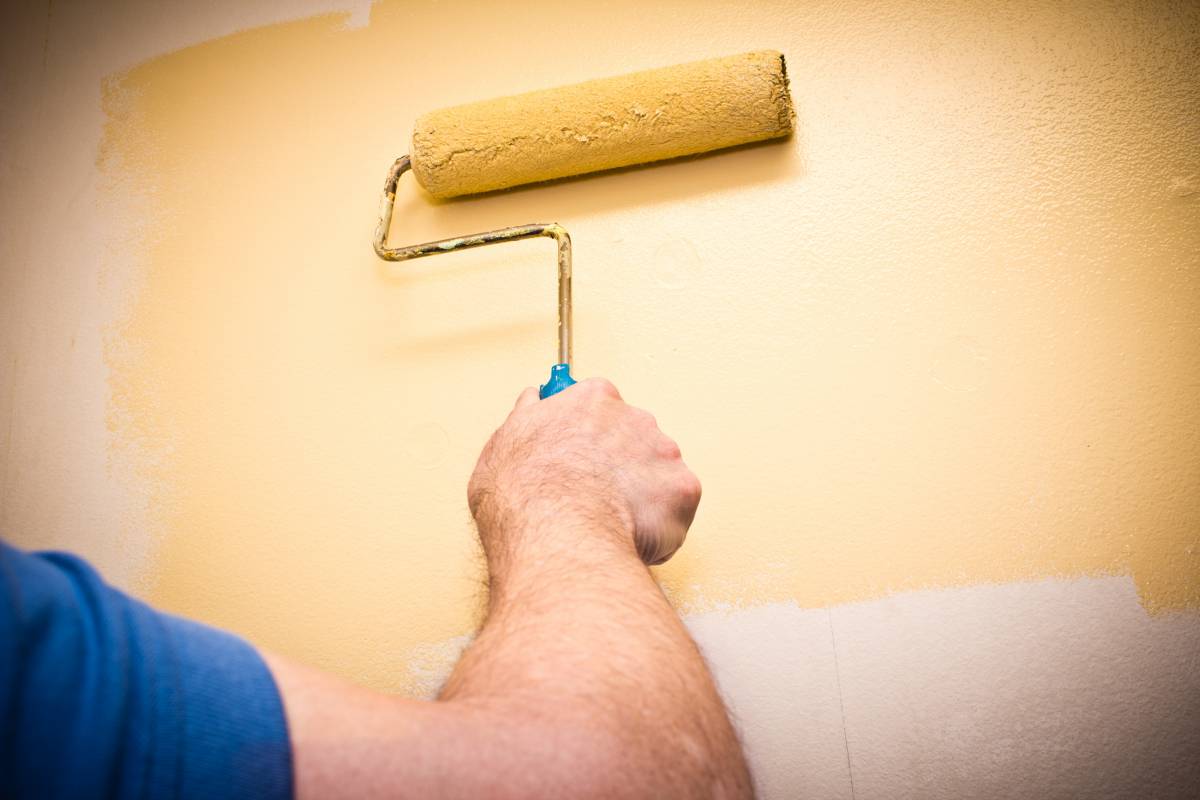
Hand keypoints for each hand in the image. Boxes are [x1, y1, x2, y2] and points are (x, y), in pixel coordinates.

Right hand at [468, 378, 700, 565]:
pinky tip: (631, 539)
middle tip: (594, 498)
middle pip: (635, 440)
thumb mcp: (505, 441)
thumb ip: (529, 418)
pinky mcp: (683, 490)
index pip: (601, 406)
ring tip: (611, 523)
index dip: (590, 436)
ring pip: (658, 476)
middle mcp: (634, 417)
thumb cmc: (526, 491)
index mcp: (592, 399)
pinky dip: (660, 529)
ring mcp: (663, 452)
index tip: (582, 453)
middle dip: (620, 469)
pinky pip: (676, 512)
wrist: (556, 529)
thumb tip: (532, 404)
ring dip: (641, 498)